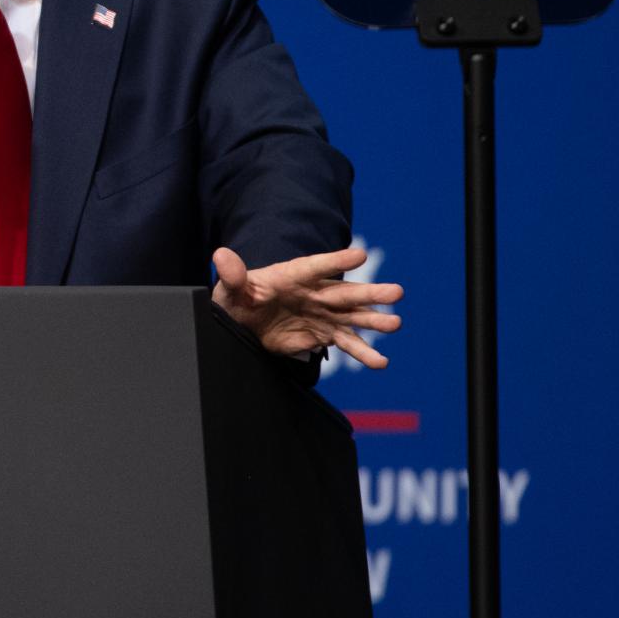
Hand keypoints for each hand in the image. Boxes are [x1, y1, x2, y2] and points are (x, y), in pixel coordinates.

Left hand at [211, 244, 402, 367]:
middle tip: (397, 292)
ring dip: (374, 321)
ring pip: (353, 318)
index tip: (359, 255)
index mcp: (292, 275)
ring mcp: (322, 314)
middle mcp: (314, 293)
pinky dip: (364, 353)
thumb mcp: (232, 288)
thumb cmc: (238, 299)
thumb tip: (221, 255)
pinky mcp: (323, 334)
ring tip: (395, 324)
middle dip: (369, 293)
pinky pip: (347, 344)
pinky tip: (381, 363)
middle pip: (344, 292)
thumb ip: (233, 275)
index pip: (316, 266)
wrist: (244, 322)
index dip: (336, 261)